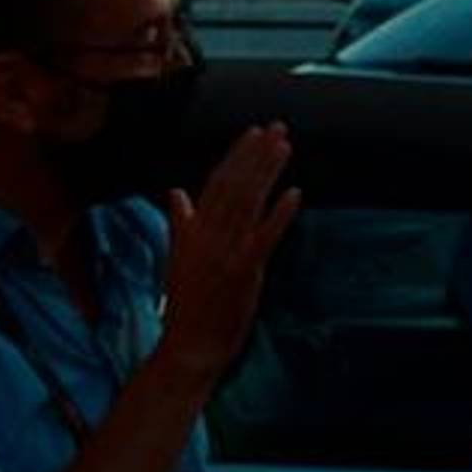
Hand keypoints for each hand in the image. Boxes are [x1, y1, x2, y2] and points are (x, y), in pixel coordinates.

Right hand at [155, 124, 300, 380]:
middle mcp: (207, 237)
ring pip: (248, 204)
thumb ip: (181, 222)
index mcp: (191, 231)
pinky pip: (264, 237)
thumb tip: (176, 191)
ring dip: (267, 173)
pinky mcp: (243, 271)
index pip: (215, 183)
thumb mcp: (178, 257)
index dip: (236, 156)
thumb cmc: (187, 301)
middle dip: (256, 155)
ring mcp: (226, 253)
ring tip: (284, 146)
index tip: (253, 131)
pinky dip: (280, 214)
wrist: (189, 344)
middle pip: (234, 187)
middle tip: (277, 127)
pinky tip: (295, 192)